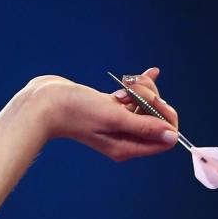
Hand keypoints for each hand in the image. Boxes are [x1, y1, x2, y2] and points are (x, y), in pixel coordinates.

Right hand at [27, 67, 179, 162]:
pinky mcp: (111, 109)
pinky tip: (150, 71)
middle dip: (151, 99)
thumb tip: (172, 137)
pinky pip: (134, 98)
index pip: (164, 138)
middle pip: (157, 119)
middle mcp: (125, 138)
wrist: (44, 102)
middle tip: (132, 90)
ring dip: (142, 90)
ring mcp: (118, 123)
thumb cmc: (75, 111)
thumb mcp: (113, 117)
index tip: (155, 102)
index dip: (165, 117)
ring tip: (124, 85)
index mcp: (127, 147)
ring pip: (146, 105)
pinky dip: (139, 86)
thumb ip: (144, 126)